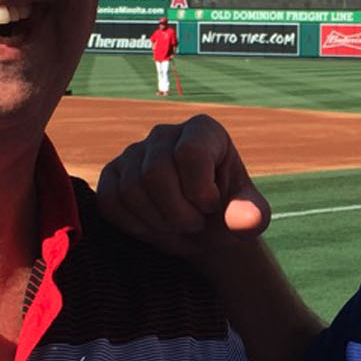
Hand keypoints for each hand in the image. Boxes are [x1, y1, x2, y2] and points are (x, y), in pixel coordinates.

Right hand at [97, 114, 268, 259]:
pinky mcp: (111, 174)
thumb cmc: (227, 216)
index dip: (199, 192)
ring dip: (157, 223)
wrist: (202, 229)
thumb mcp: (250, 217)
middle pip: (154, 174)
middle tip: (195, 225)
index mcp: (203, 130)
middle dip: (177, 213)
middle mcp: (165, 133)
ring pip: (130, 190)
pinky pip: (108, 201)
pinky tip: (153, 226)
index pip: (189, 153)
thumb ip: (252, 215)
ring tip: (177, 228)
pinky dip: (132, 224)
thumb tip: (246, 220)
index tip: (211, 208)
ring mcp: (134, 152)